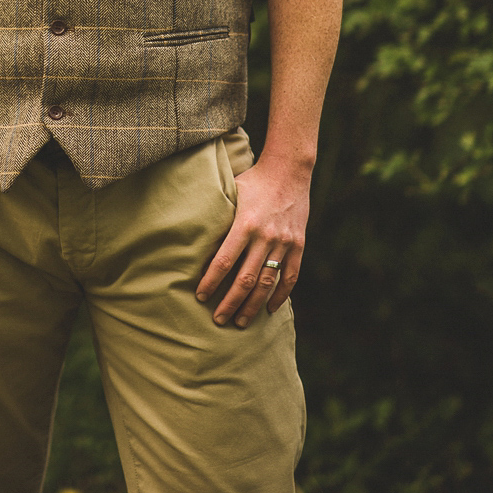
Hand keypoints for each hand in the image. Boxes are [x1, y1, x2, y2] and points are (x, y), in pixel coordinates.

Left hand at [195, 154, 310, 326]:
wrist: (288, 170)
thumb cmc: (252, 181)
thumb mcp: (230, 194)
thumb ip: (218, 218)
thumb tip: (194, 241)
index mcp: (245, 223)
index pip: (224, 261)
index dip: (211, 282)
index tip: (200, 296)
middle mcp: (265, 236)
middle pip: (245, 279)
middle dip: (230, 303)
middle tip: (218, 320)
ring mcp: (284, 242)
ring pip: (267, 283)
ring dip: (253, 305)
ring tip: (241, 322)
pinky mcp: (298, 244)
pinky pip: (290, 276)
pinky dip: (280, 295)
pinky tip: (270, 308)